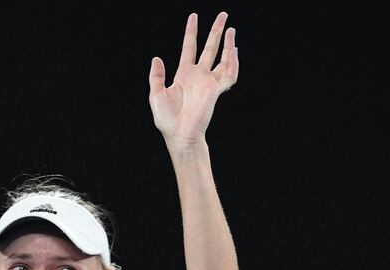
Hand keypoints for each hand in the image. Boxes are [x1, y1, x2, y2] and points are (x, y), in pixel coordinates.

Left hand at [148, 12, 237, 149]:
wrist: (179, 134)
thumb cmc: (167, 119)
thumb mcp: (156, 94)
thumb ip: (156, 76)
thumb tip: (156, 58)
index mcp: (183, 75)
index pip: (189, 47)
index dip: (191, 32)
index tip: (194, 17)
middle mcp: (198, 76)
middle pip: (209, 48)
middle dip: (216, 31)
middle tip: (223, 15)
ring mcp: (208, 82)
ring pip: (222, 59)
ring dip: (228, 44)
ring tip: (231, 29)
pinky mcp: (216, 91)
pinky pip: (228, 74)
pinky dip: (232, 62)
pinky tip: (233, 50)